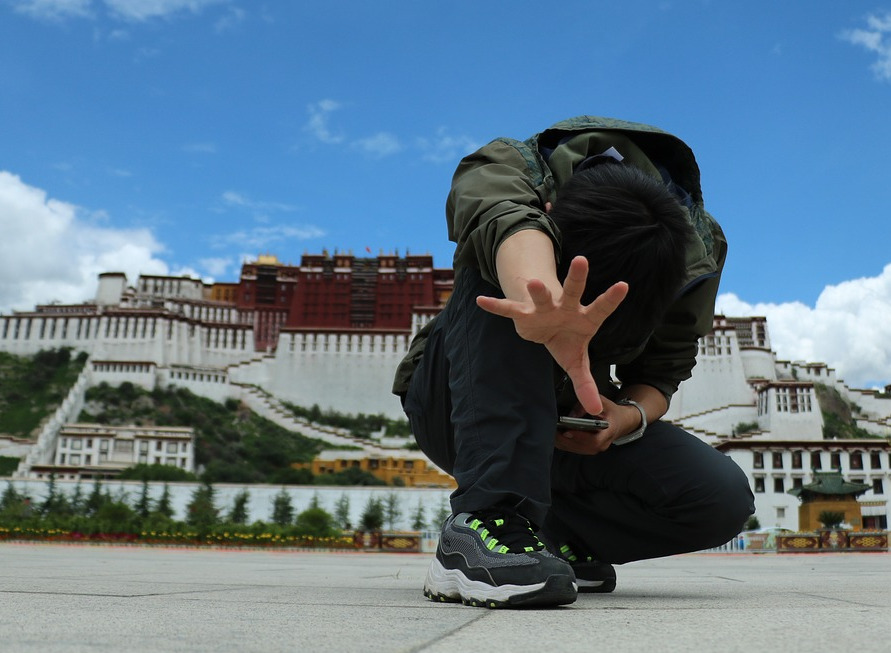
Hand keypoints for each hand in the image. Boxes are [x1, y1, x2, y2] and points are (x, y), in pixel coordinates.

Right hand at [476, 255, 627, 415]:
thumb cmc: (566, 340)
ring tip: (534, 283)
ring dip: (539, 291)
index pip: (600, 308)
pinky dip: (496, 306)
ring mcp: (545, 308)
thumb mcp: (576, 362)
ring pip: (543, 296)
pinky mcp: (524, 312)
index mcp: (584, 318)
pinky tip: (482, 301)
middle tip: (581, 261)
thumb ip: (585, 383)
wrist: (545, 326)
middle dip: (576, 278)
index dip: (611, 298)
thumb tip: (596, 412)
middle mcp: (566, 307)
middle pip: (573, 291)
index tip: (623, 285)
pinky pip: (509, 308)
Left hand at [555, 396, 642, 454]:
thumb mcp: (603, 402)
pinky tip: (554, 434)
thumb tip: (571, 415)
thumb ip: (588, 405)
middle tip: (553, 430)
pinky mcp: (586, 449)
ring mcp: (594, 449)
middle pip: (581, 447)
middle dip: (565, 439)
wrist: (619, 422)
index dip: (579, 437)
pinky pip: (573, 449)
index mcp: (609, 432)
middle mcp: (602, 444)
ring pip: (575, 449)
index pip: (594, 440)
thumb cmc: (610, 411)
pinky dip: (563, 443)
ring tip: (550, 431)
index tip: (566, 430)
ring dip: (562, 442)